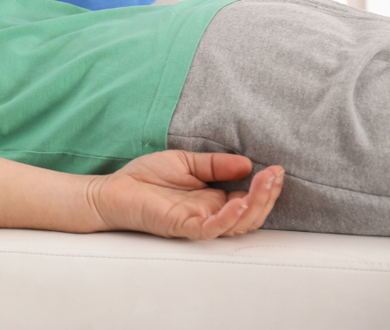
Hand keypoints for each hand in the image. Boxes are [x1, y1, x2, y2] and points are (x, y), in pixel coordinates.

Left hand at [91, 151, 284, 238]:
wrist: (112, 191)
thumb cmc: (145, 178)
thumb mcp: (185, 162)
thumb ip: (214, 164)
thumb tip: (247, 162)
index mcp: (211, 200)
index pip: (248, 199)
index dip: (265, 187)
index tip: (277, 169)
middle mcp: (208, 213)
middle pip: (250, 214)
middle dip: (267, 195)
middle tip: (276, 175)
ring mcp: (197, 222)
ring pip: (237, 224)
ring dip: (255, 205)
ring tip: (265, 184)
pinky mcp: (181, 226)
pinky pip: (211, 228)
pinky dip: (228, 218)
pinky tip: (239, 202)